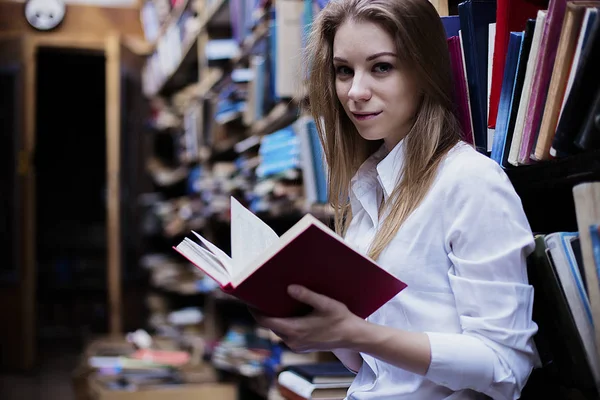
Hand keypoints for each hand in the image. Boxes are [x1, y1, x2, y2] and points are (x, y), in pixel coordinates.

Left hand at [251, 284, 365, 352]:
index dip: (255, 311)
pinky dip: (284, 324)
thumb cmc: (340, 318)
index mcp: (295, 330)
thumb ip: (306, 295)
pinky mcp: (302, 347)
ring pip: (279, 330)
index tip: (249, 300)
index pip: (265, 321)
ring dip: (276, 318)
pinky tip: (289, 313)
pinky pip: (287, 334)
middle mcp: (292, 341)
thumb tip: (289, 288)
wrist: (353, 336)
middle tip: (263, 296)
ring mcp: (297, 345)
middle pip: (271, 325)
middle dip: (265, 312)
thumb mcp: (325, 303)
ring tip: (275, 302)